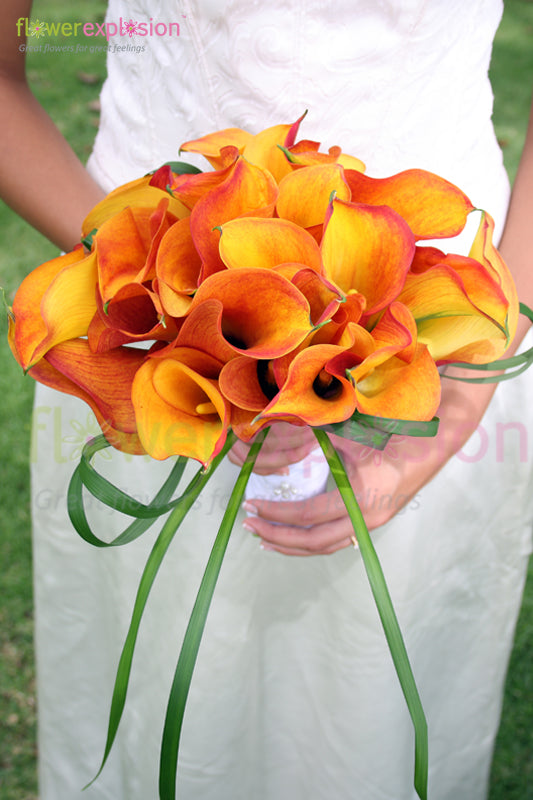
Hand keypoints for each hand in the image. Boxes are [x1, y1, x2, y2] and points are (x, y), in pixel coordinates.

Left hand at [240, 374, 499, 555]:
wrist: (429, 442)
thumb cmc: (387, 431)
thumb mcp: (346, 433)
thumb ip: (311, 439)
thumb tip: (269, 437)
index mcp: (360, 495)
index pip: (308, 514)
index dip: (277, 513)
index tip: (252, 505)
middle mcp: (367, 517)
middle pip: (315, 541)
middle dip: (279, 536)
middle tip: (251, 525)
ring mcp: (372, 523)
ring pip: (326, 546)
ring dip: (294, 544)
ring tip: (266, 538)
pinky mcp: (373, 522)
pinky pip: (337, 540)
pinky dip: (312, 541)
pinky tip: (294, 537)